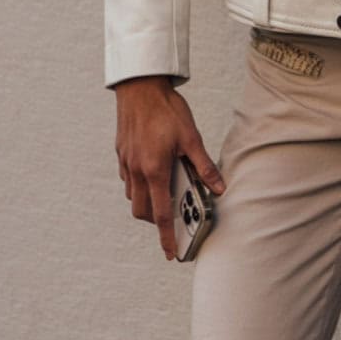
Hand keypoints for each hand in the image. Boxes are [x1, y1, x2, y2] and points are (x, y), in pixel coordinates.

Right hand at [114, 78, 224, 261]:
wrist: (139, 86)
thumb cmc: (166, 109)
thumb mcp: (192, 137)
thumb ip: (204, 166)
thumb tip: (219, 189)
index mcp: (155, 170)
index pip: (161, 214)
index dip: (166, 237)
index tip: (170, 253)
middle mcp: (136, 171)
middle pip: (143, 211)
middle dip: (157, 221)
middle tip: (173, 218)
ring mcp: (126, 163)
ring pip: (133, 197)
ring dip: (148, 203)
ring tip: (166, 193)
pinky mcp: (121, 154)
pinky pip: (128, 180)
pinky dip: (139, 185)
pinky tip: (153, 173)